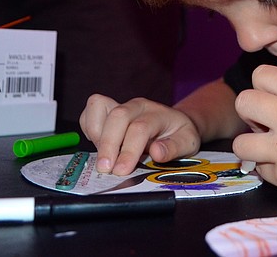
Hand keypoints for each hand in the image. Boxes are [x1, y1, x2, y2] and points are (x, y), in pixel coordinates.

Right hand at [79, 94, 200, 175]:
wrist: (175, 122)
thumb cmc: (180, 134)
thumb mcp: (188, 143)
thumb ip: (174, 148)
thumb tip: (157, 152)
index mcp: (158, 113)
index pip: (140, 128)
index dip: (129, 150)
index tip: (121, 170)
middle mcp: (137, 106)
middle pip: (117, 116)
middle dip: (108, 144)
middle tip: (106, 169)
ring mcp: (122, 105)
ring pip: (99, 108)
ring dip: (97, 135)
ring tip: (105, 157)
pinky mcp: (108, 109)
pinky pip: (90, 112)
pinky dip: (89, 129)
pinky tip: (99, 145)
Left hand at [232, 65, 276, 198]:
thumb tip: (262, 95)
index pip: (260, 75)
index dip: (263, 86)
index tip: (269, 95)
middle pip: (243, 103)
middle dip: (252, 111)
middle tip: (265, 120)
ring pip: (240, 143)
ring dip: (252, 143)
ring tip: (270, 145)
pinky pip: (259, 169)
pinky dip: (271, 167)